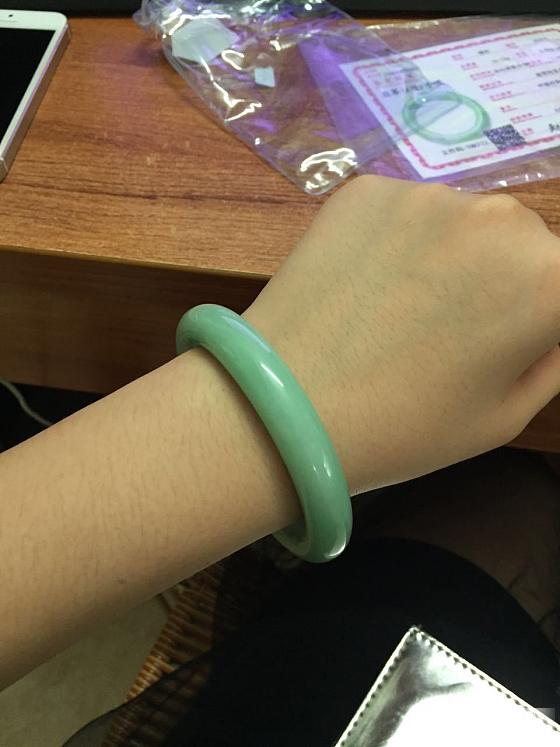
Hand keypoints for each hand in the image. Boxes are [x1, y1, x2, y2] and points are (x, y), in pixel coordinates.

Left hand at [244, 176, 559, 492]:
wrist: (283, 406)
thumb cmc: (402, 427)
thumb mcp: (505, 415)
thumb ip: (551, 358)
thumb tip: (551, 323)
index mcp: (551, 278)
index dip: (540, 316)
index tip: (505, 336)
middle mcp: (500, 217)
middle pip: (522, 244)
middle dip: (503, 279)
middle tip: (450, 329)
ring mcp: (427, 194)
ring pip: (461, 222)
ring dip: (449, 255)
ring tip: (398, 307)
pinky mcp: (366, 188)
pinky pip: (403, 212)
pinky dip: (395, 241)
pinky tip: (363, 284)